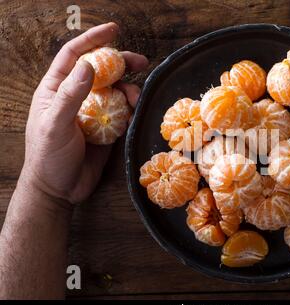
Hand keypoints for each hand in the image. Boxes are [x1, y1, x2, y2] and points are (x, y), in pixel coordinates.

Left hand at [22, 22, 147, 204]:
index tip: (113, 30)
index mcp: (57, 89)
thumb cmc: (48, 156)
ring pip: (116, 90)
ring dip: (129, 89)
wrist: (59, 189)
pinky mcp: (106, 128)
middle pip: (101, 70)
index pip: (75, 56)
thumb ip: (70, 95)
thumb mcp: (55, 124)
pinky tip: (135, 112)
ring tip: (136, 97)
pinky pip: (122, 111)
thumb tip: (88, 66)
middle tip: (141, 61)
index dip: (93, 39)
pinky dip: (131, 109)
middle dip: (121, 63)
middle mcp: (77, 96)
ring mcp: (93, 112)